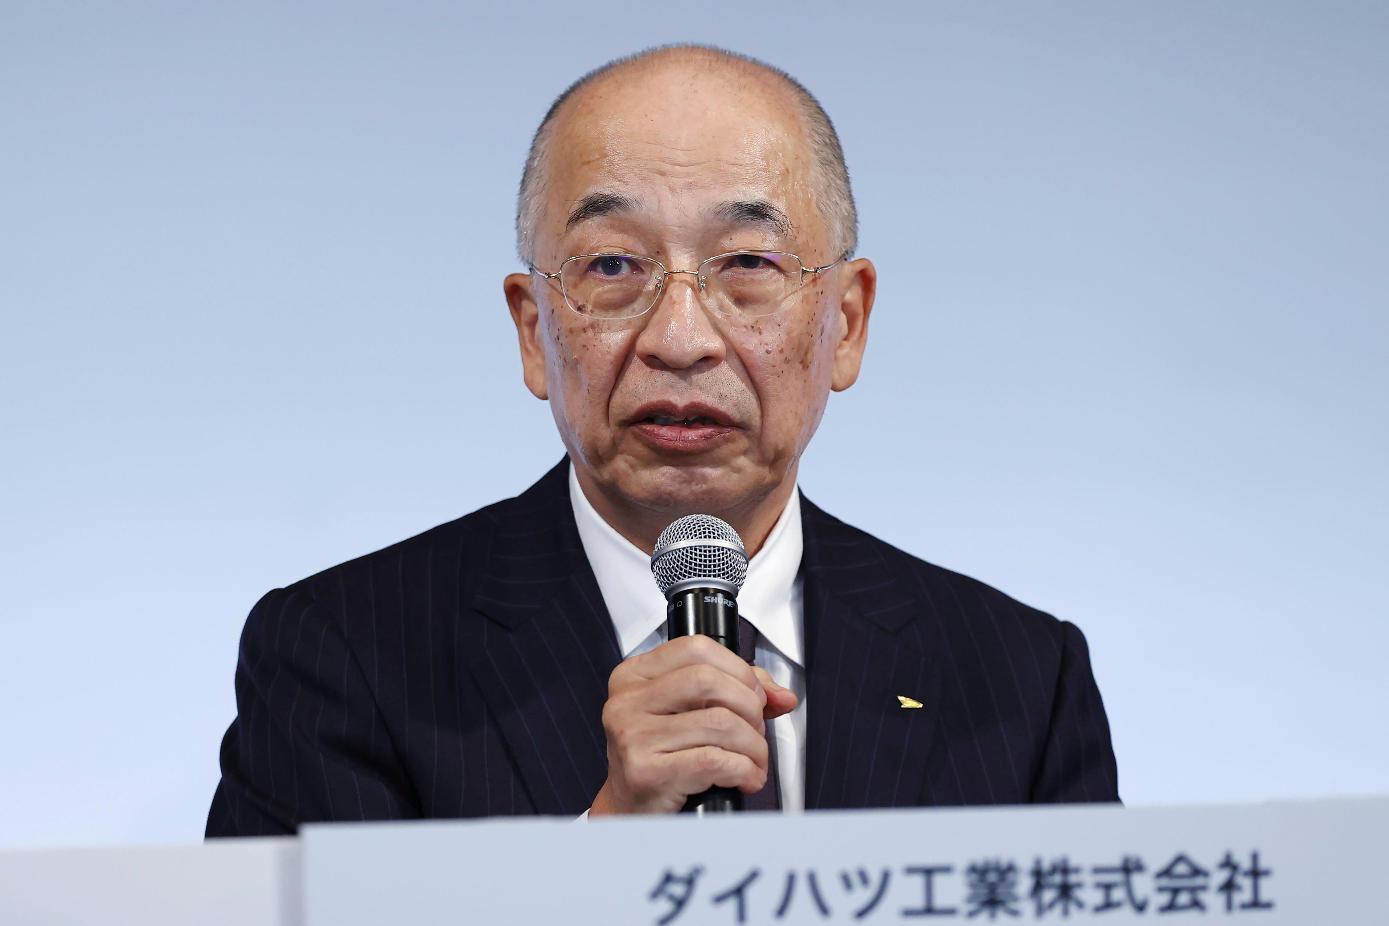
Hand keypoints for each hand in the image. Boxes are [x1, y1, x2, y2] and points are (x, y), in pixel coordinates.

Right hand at [588, 635, 798, 814]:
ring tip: (753, 760)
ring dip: (752, 746)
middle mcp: (627, 702)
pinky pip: (714, 761)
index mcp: (635, 675)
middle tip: (755, 730)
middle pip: (709, 681)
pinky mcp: (646, 772)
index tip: (754, 695)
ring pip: (719, 723)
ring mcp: (633, 736)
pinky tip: (746, 778)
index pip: (696, 648)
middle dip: (749, 707)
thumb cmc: (661, 758)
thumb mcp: (689, 713)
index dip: (738, 669)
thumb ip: (736, 692)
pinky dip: (744, 770)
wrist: (629, 811)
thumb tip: (782, 696)